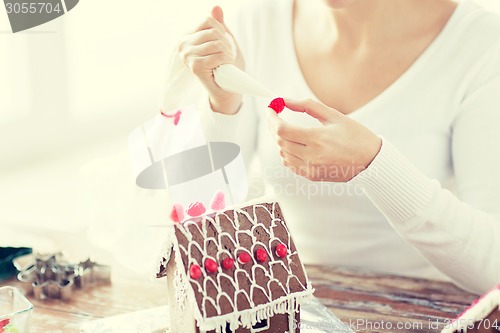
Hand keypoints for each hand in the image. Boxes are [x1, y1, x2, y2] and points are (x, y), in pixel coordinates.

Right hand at [178, 6, 243, 114]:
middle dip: (227, 44)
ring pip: (217, 43)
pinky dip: (226, 61)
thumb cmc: (226, 66)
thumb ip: (219, 25)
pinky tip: (223, 68)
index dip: (222, 31)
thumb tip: (216, 7)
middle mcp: (183, 44)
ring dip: (227, 54)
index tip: (224, 44)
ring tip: (225, 62)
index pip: (208, 21)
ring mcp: (187, 56)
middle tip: (227, 56)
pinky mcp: (194, 66)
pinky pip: (217, 55)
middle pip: (214, 32)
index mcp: (188, 36)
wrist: (227, 90)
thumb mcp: (225, 41)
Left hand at [267, 99, 381, 181]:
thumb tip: (285, 100)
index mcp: (318, 139)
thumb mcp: (334, 115)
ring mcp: (311, 168)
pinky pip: (290, 164)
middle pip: (280, 141)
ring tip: (285, 128)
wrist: (371, 161)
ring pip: (283, 153)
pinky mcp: (311, 176)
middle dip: (273, 126)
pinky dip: (286, 153)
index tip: (270, 109)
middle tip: (275, 116)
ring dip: (280, 139)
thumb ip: (307, 106)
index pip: (282, 129)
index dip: (272, 118)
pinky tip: (293, 144)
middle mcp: (312, 156)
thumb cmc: (356, 137)